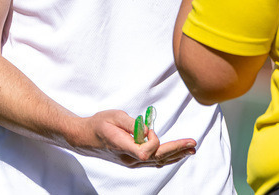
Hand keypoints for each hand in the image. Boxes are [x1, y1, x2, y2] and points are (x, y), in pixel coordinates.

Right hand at [68, 110, 196, 167]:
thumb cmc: (99, 123)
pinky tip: (177, 154)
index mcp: (123, 146)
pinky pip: (153, 161)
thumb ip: (132, 124)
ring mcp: (131, 162)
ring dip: (176, 155)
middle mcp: (129, 159)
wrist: (85, 137)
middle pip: (157, 158)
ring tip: (191, 149)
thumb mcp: (114, 116)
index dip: (153, 142)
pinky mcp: (133, 160)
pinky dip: (167, 157)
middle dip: (177, 150)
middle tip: (193, 143)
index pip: (146, 153)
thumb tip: (148, 130)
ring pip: (157, 161)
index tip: (150, 129)